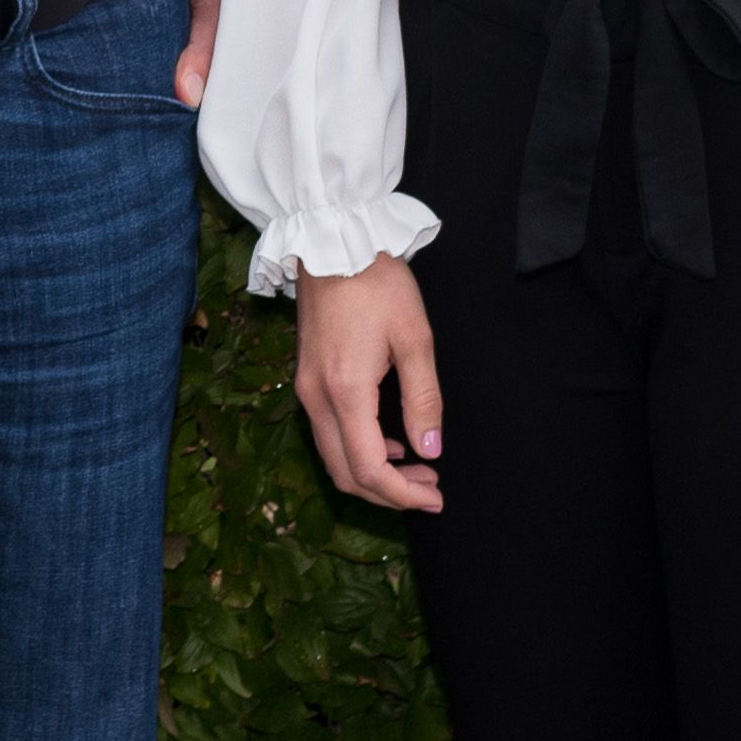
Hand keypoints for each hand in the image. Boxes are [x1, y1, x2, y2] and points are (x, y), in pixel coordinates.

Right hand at [292, 257, 448, 512]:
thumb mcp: (416, 338)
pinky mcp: (306, 379)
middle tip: (430, 488)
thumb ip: (424, 399)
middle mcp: (317, 398)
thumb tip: (429, 449)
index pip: (369, 468)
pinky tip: (389, 442)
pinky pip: (328, 434)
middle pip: (345, 473)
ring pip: (334, 457)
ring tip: (417, 468)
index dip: (402, 494)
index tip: (435, 497)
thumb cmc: (377, 283)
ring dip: (373, 473)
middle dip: (388, 493)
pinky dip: (358, 450)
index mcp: (346, 391)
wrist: (333, 243)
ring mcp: (306, 389)